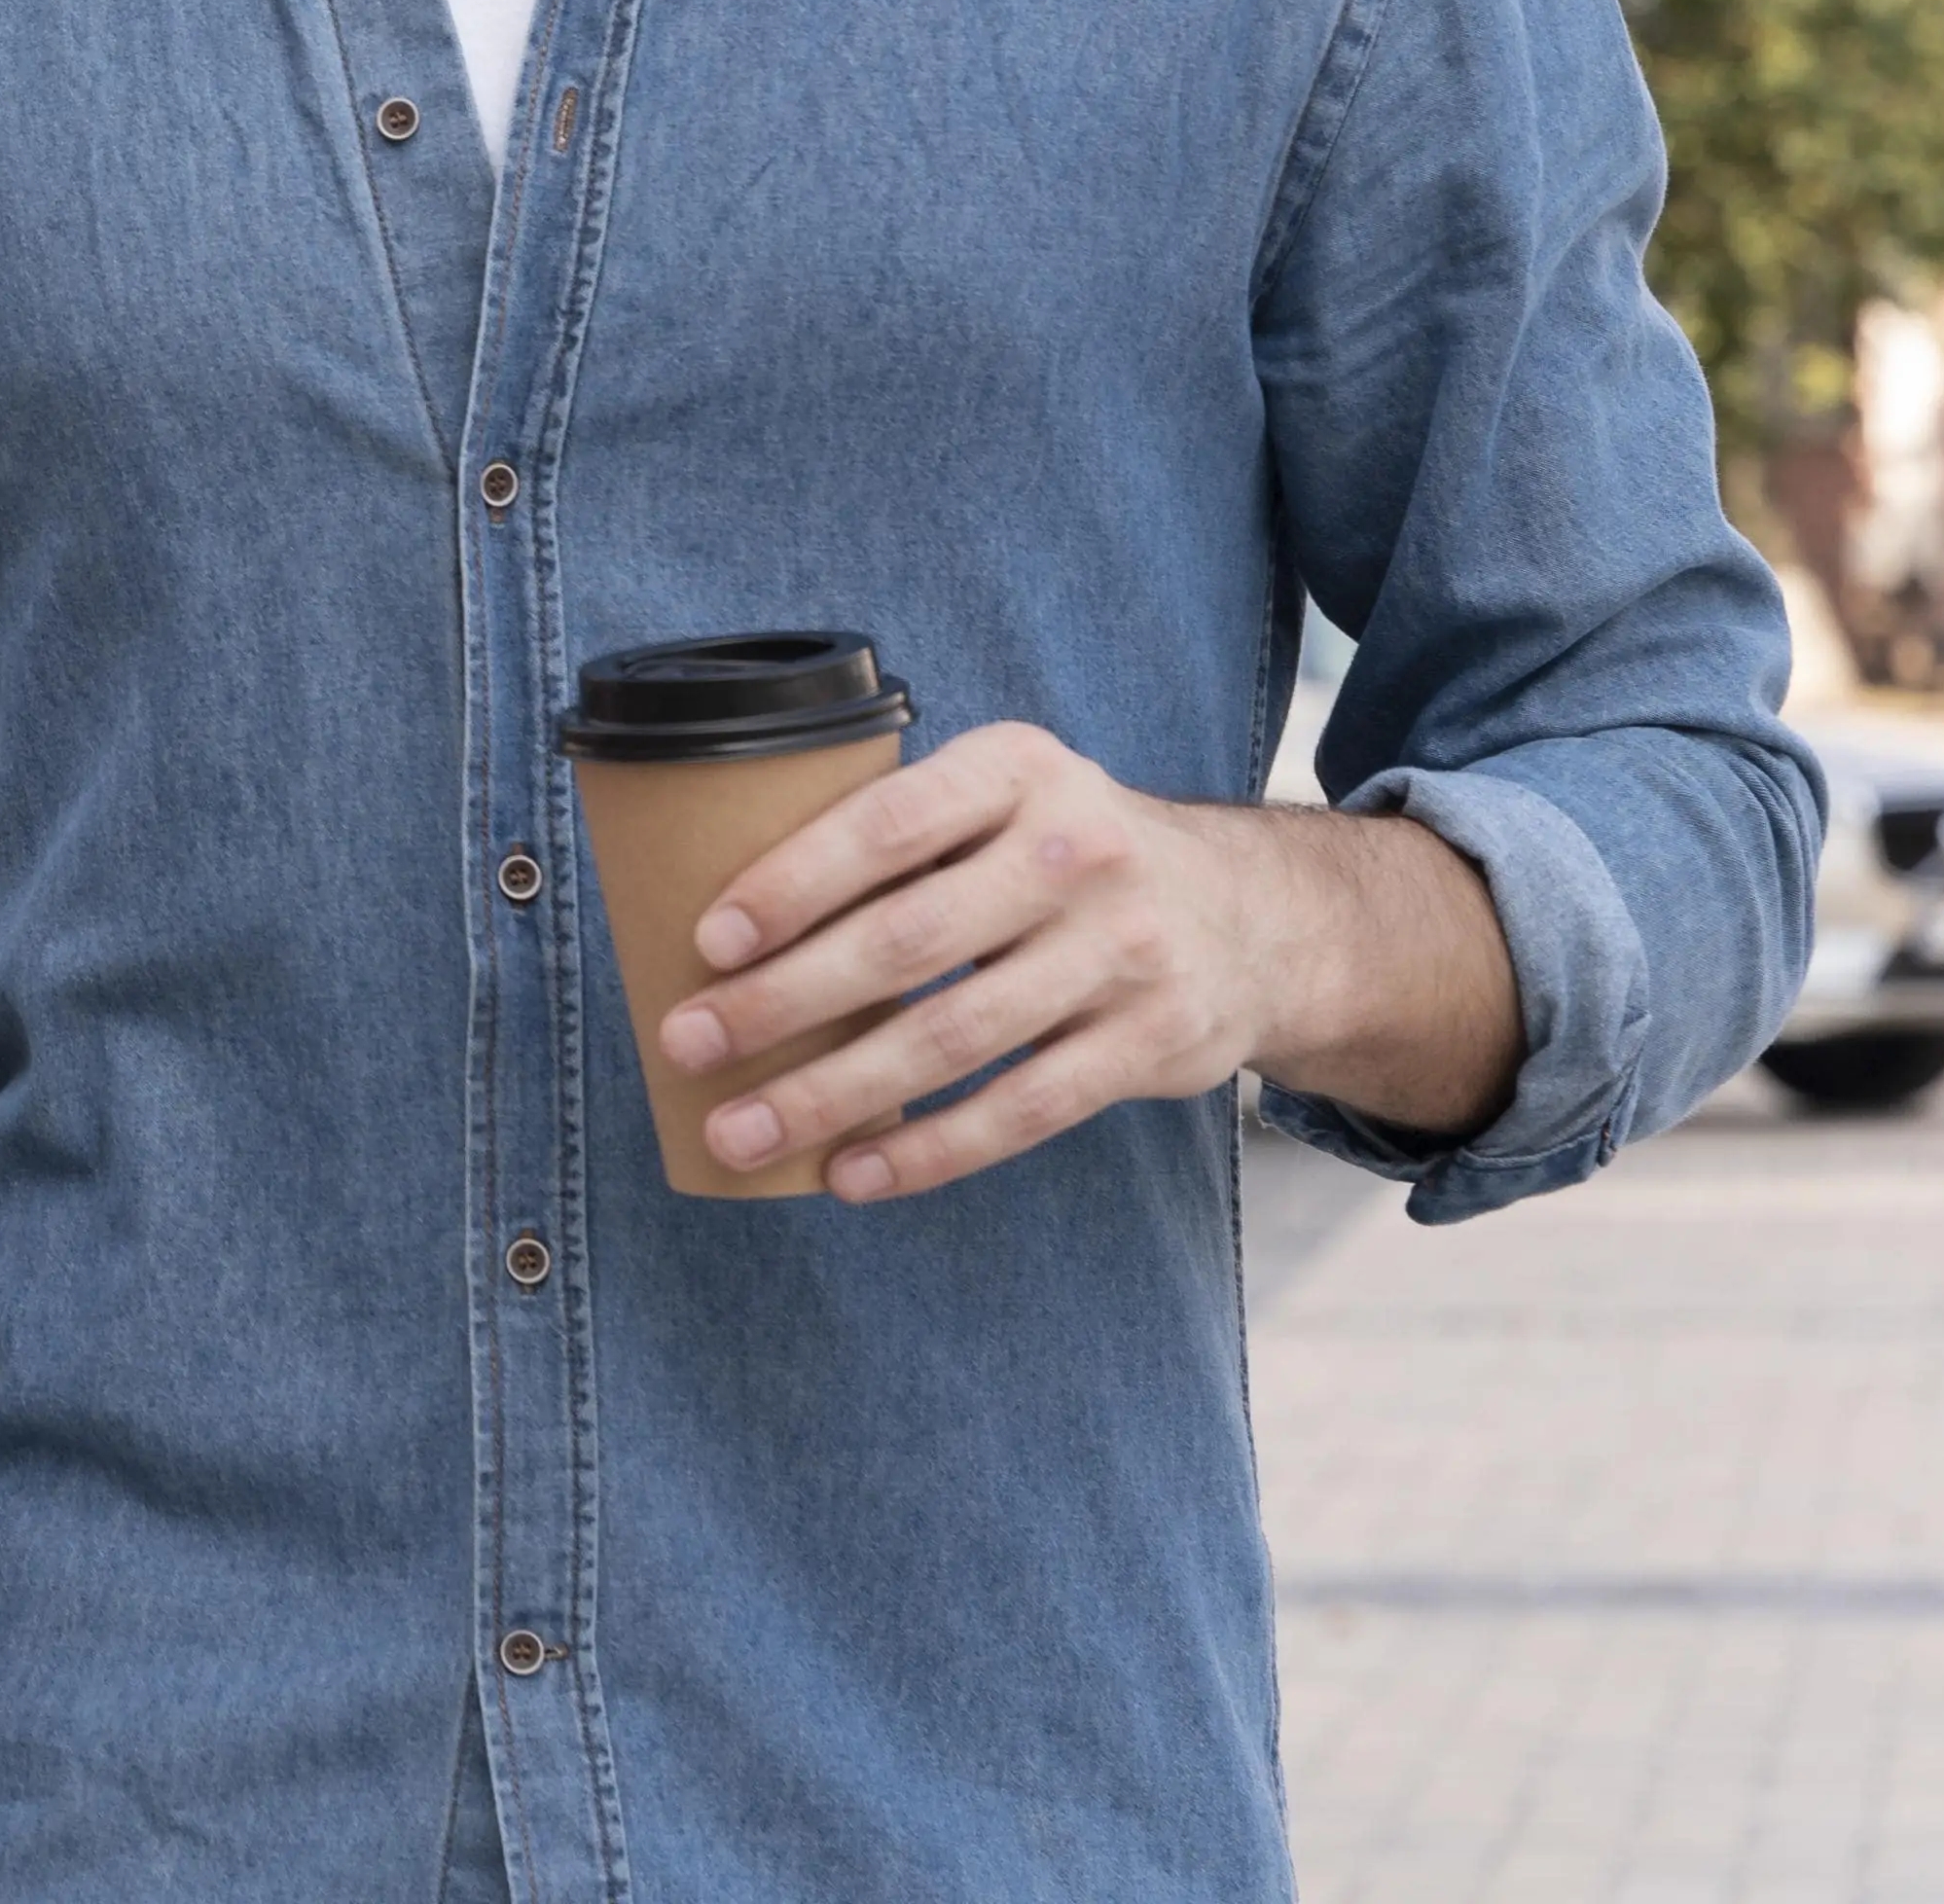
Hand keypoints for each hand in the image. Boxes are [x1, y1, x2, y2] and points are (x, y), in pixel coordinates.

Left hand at [650, 722, 1313, 1203]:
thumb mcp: (1005, 797)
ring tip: (740, 1131)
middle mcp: (1077, 852)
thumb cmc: (1065, 853)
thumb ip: (903, 830)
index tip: (708, 943)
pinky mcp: (1150, 1045)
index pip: (887, 825)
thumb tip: (729, 916)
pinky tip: (849, 1174)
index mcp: (1018, 769)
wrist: (1255, 916)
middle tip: (688, 1044)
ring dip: (831, 1095)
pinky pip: (1019, 1111)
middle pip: (906, 943)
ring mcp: (1122, 953)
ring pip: (951, 1040)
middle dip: (782, 1001)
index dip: (792, 885)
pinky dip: (926, 1150)